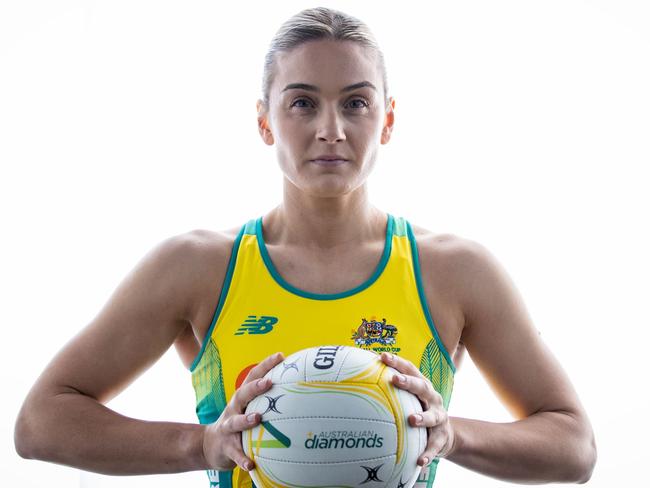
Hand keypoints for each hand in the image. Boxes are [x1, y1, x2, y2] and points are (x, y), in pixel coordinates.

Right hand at [202, 351, 284, 471]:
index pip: (252, 376)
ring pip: (235, 422)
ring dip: (245, 420)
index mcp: (242, 398)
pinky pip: (235, 453)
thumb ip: (267, 399)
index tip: (281, 356)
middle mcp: (233, 409)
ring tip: (257, 418)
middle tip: (269, 382)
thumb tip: (298, 389)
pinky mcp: (226, 447)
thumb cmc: (238, 422)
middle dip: (255, 387)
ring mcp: (228, 428)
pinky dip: (242, 458)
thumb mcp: (248, 408)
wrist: (209, 445)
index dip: (266, 365)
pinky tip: (251, 464)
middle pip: (242, 394)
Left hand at [380, 352, 455, 466]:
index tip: (382, 356)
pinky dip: (428, 453)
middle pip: (422, 387)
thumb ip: (390, 390)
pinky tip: (420, 461)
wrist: (445, 434)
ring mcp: (439, 417)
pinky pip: (435, 446)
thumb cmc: (418, 410)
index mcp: (422, 385)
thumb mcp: (409, 398)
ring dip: (423, 417)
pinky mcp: (442, 437)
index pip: (410, 369)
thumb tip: (358, 378)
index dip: (397, 361)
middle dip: (409, 382)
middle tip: (395, 379)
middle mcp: (432, 398)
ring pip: (432, 416)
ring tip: (412, 420)